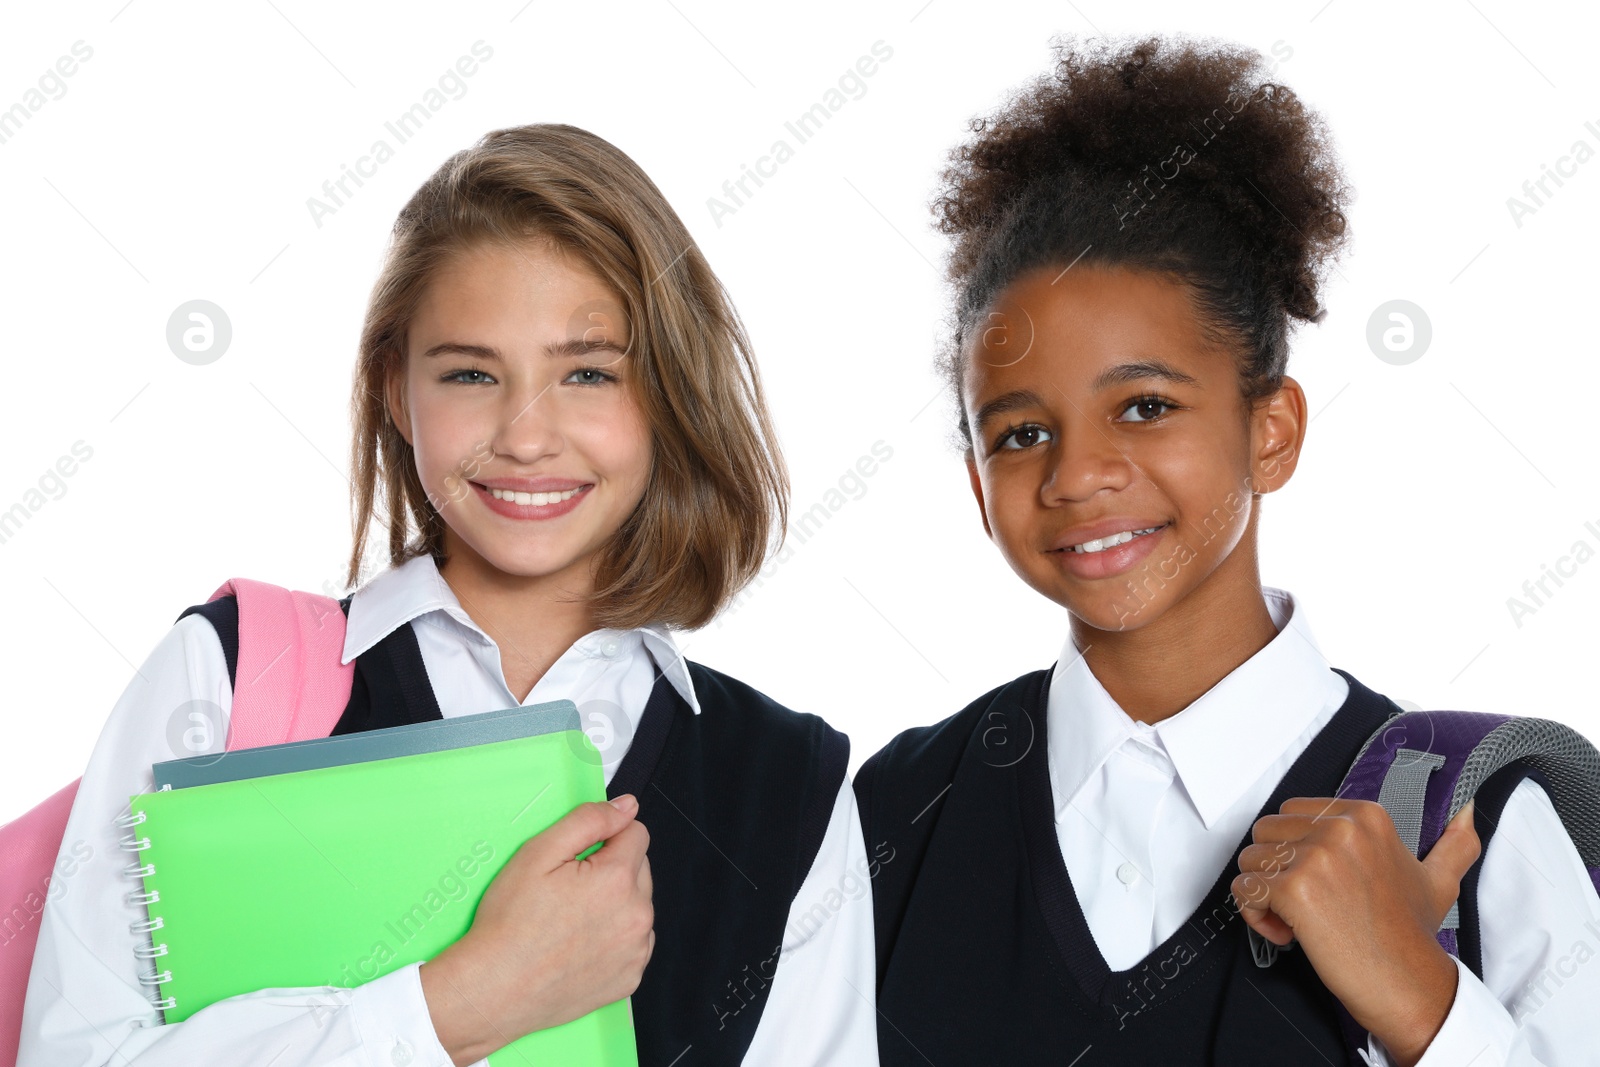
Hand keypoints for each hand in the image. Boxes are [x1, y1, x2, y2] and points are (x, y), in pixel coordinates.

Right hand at [419, 794, 654, 1065]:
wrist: (493, 989)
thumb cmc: (509, 925)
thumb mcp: (538, 853)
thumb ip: (589, 820)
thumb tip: (627, 806)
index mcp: (618, 879)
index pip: (636, 833)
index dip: (605, 838)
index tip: (580, 856)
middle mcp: (637, 916)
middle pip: (640, 869)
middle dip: (611, 869)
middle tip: (568, 889)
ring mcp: (636, 951)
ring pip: (638, 905)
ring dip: (616, 903)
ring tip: (571, 918)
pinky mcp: (629, 978)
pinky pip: (634, 942)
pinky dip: (614, 938)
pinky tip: (580, 942)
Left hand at [1231, 796, 1479, 1066]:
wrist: (1408, 983)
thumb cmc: (1411, 936)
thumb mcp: (1438, 879)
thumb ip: (1454, 843)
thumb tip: (1469, 811)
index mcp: (1365, 817)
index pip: (1290, 812)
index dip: (1295, 849)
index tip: (1320, 882)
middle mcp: (1340, 829)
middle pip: (1265, 832)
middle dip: (1274, 869)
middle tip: (1306, 903)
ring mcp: (1316, 857)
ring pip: (1249, 860)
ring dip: (1263, 895)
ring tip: (1298, 920)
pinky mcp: (1294, 889)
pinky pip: (1244, 890)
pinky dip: (1255, 915)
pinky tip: (1288, 934)